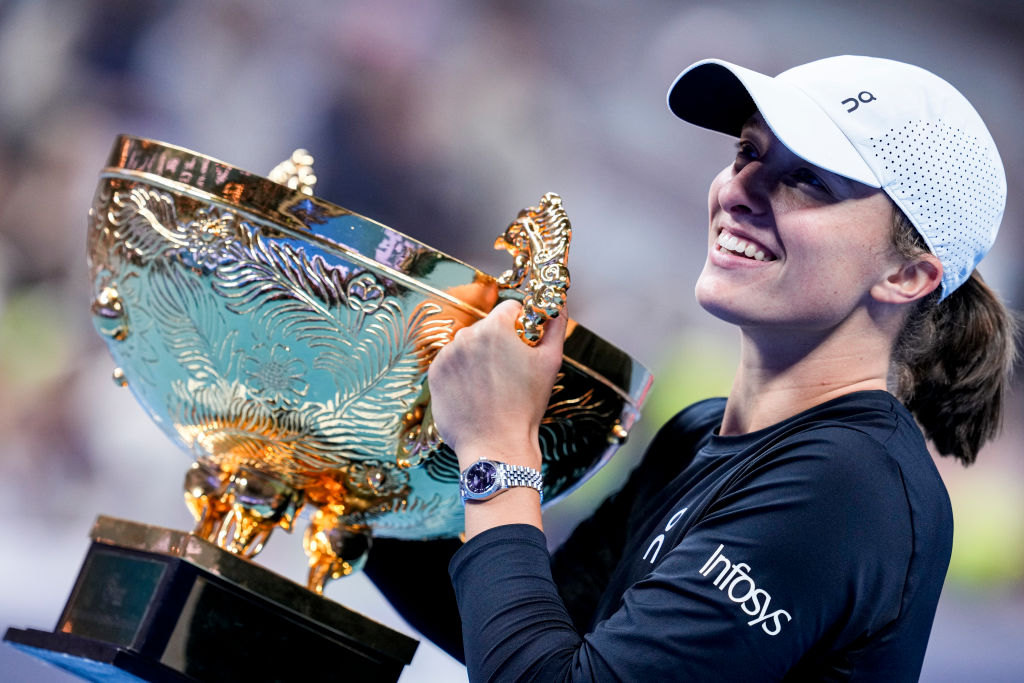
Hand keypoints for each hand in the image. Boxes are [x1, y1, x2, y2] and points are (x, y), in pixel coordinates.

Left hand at [428, 299, 566, 469]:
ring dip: (479, 357)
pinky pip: (452, 362)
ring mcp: (447, 355)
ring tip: (492, 386)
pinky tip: (475, 392)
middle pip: (488, 327)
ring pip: (468, 345)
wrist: (496, 444)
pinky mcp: (435, 373)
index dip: (521, 326)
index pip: (510, 309)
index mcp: (495, 327)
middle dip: (499, 342)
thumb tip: (558, 303)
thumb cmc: (525, 406)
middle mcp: (467, 335)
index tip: (524, 347)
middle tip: (509, 373)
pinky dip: (462, 373)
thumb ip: (555, 325)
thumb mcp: (551, 362)